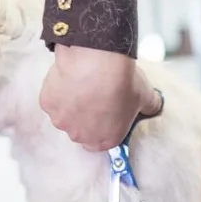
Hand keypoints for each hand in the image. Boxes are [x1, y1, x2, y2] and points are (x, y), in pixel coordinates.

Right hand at [39, 46, 161, 151]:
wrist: (97, 60)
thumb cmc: (121, 81)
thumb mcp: (145, 97)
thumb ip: (149, 107)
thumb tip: (153, 106)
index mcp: (105, 140)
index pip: (101, 141)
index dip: (103, 126)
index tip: (106, 113)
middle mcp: (80, 135)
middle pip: (79, 130)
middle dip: (84, 116)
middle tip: (93, 96)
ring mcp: (61, 120)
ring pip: (63, 114)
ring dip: (69, 104)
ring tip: (80, 84)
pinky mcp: (47, 103)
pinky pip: (51, 99)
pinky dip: (57, 90)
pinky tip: (68, 78)